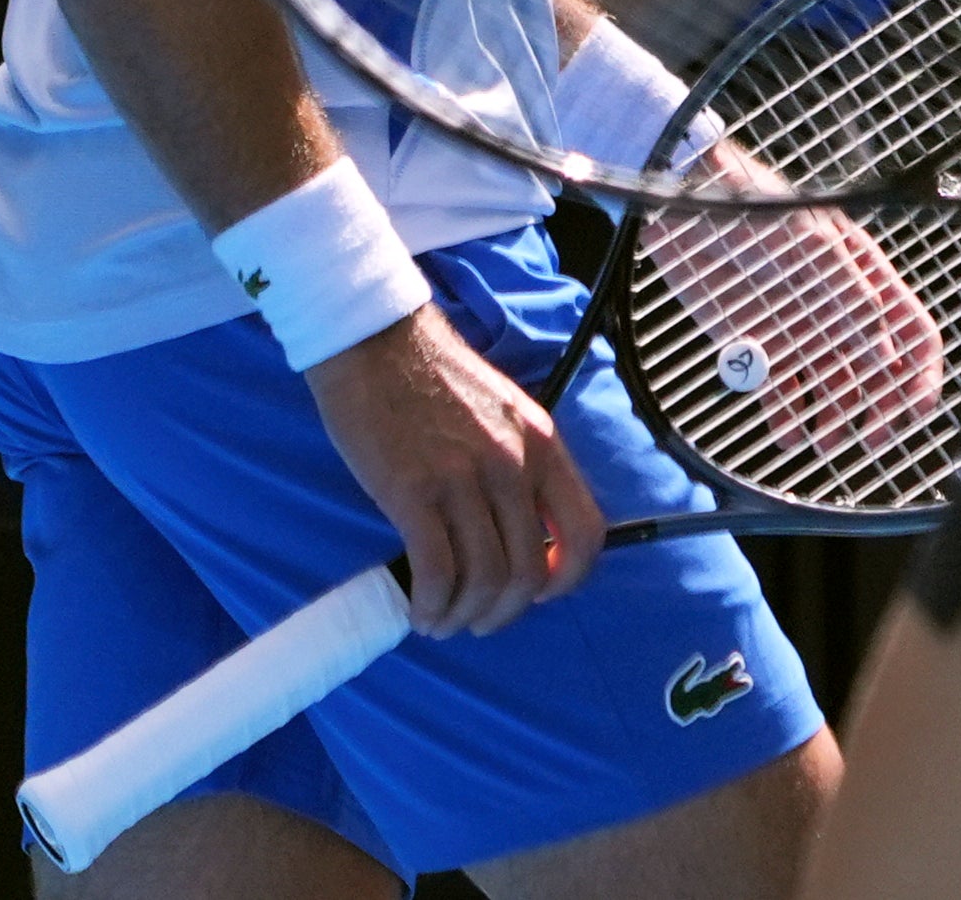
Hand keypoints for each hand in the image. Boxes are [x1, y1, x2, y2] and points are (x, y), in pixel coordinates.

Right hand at [304, 300, 608, 635]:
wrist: (375, 341)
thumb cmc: (434, 377)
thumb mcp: (505, 413)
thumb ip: (522, 465)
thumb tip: (523, 531)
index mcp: (543, 445)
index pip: (586, 531)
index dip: (567, 578)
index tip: (537, 591)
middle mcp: (513, 465)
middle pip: (529, 570)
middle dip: (504, 611)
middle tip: (478, 619)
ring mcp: (465, 479)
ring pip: (485, 579)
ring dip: (464, 615)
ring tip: (441, 619)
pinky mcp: (414, 492)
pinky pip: (437, 571)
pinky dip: (432, 604)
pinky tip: (419, 610)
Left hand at [642, 196, 946, 454]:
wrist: (681, 207)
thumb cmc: (749, 204)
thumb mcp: (806, 242)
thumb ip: (846, 294)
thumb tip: (885, 352)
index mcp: (860, 275)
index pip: (909, 327)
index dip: (919, 370)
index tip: (916, 411)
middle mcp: (836, 306)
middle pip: (876, 367)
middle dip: (879, 405)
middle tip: (871, 438)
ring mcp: (799, 327)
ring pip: (832, 384)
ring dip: (835, 417)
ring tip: (824, 442)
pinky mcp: (757, 341)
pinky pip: (780, 388)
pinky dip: (786, 414)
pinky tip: (787, 433)